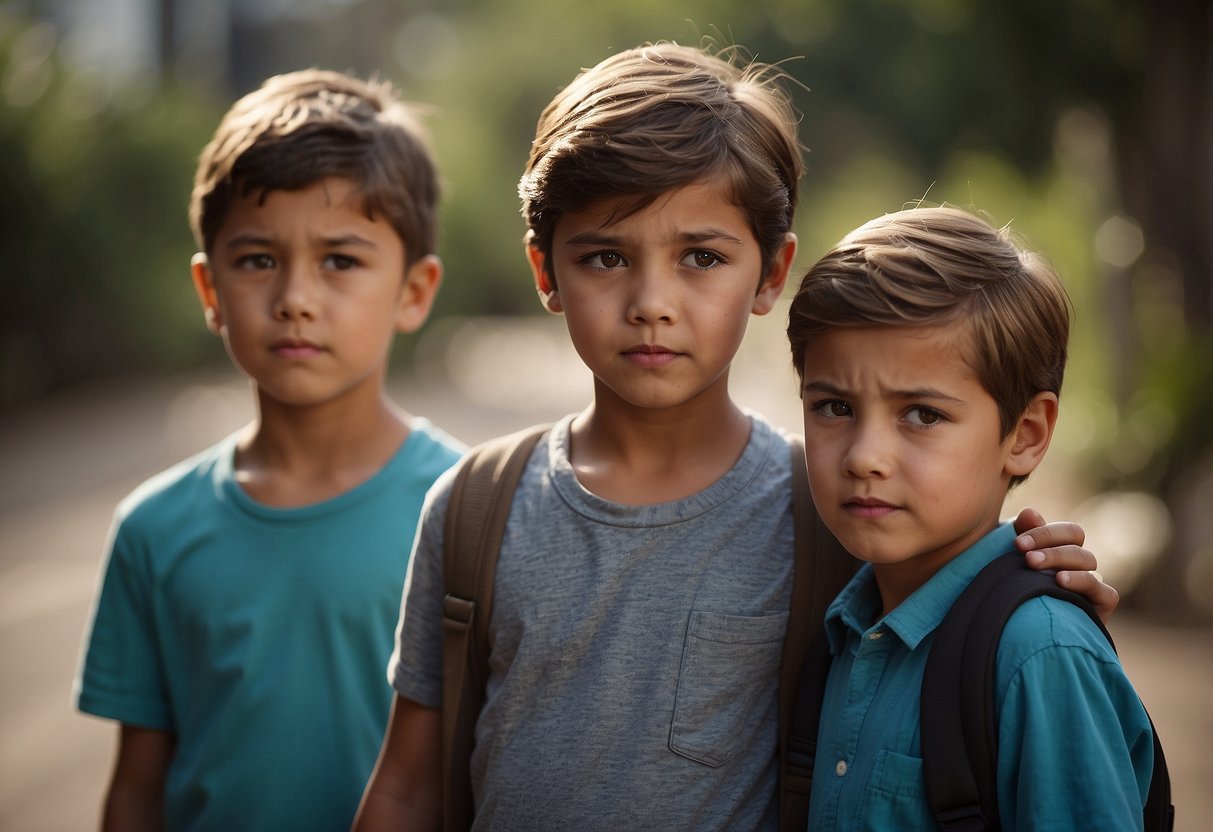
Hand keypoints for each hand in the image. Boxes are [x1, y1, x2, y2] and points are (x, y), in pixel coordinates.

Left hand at [1012, 507, 1119, 623]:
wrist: (1017, 634)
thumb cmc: (1012, 589)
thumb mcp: (1013, 560)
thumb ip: (1023, 534)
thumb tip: (1030, 512)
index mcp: (1064, 549)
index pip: (1069, 531)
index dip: (1045, 532)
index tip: (1017, 543)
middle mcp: (1080, 565)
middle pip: (1077, 545)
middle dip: (1049, 546)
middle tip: (1025, 557)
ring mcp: (1093, 585)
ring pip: (1088, 562)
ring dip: (1062, 561)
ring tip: (1036, 567)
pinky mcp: (1101, 607)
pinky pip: (1105, 592)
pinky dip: (1084, 583)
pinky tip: (1060, 582)